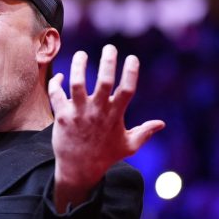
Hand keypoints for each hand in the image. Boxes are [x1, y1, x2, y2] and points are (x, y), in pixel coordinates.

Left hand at [48, 45, 164, 211]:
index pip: (127, 89)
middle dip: (107, 61)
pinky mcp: (62, 116)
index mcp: (115, 115)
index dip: (131, 72)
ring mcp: (79, 113)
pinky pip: (56, 94)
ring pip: (77, 83)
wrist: (79, 170)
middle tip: (109, 48)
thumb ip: (144, 132)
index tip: (132, 57)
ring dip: (79, 66)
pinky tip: (61, 77)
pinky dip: (57, 83)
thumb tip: (162, 124)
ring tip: (81, 55)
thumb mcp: (128, 146)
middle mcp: (97, 111)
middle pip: (103, 80)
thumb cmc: (105, 156)